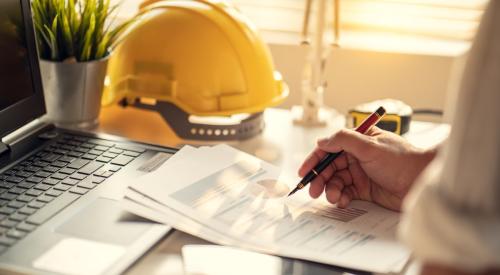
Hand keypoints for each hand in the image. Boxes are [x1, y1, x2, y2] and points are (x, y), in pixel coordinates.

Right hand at [298, 127, 435, 210]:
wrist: (422, 181)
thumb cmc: (402, 160)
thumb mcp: (370, 145)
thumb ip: (343, 140)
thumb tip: (322, 141)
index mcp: (357, 141)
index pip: (329, 148)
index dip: (314, 160)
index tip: (304, 172)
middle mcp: (357, 156)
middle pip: (329, 167)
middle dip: (320, 179)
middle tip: (313, 190)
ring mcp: (360, 173)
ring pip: (336, 181)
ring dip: (331, 190)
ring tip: (333, 197)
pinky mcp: (365, 190)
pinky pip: (346, 193)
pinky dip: (341, 197)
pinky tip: (343, 201)